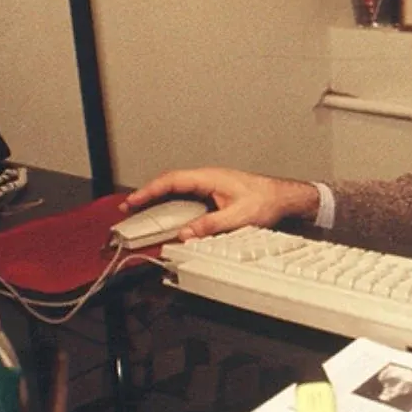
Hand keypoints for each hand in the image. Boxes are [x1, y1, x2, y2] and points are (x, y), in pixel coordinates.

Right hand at [119, 167, 320, 240]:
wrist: (282, 196)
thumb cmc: (265, 201)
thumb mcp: (238, 216)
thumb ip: (210, 225)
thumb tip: (186, 233)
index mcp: (210, 178)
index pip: (172, 181)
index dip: (150, 190)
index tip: (134, 200)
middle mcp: (207, 178)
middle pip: (170, 183)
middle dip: (148, 194)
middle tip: (129, 208)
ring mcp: (210, 185)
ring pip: (177, 189)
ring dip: (159, 199)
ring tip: (141, 212)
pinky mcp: (214, 193)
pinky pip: (187, 196)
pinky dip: (173, 204)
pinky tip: (167, 215)